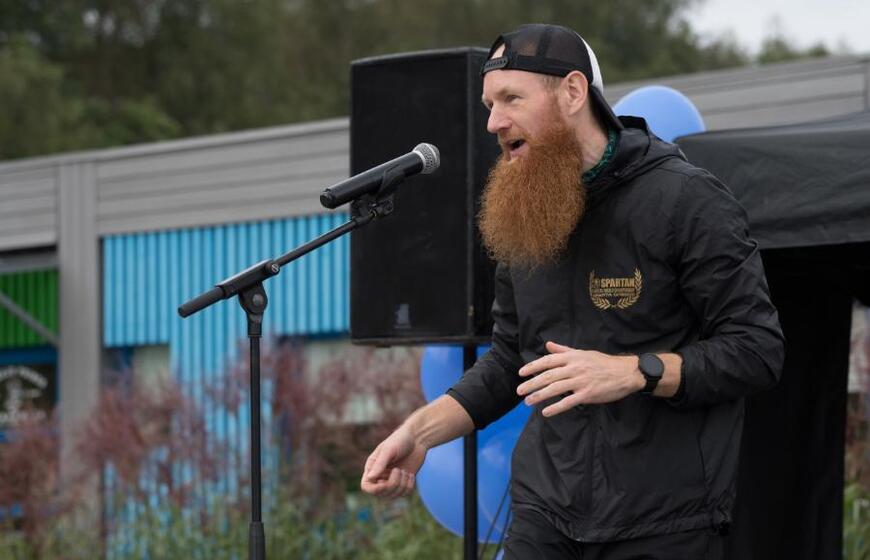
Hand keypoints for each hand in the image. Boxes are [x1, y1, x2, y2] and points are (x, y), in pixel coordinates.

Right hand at [360, 426, 426, 498]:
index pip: (366, 486)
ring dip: (402, 485)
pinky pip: (404, 493)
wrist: (417, 438)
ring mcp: (392, 480)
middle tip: (399, 470)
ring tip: (404, 471)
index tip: (385, 483)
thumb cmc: (400, 440)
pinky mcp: (404, 482)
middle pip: (381, 493)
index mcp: (372, 467)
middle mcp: (380, 476)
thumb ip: (380, 464)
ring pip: (394, 495)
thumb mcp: (389, 450)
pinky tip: (411, 475)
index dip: (375, 489)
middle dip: (392, 484)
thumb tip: (370, 478)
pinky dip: (409, 486)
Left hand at [517, 341, 642, 415]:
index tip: (521, 373)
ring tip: (528, 402)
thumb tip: (548, 344)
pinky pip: (568, 402)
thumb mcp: (583, 353)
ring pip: (555, 389)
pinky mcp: (588, 394)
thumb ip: (563, 350)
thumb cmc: (603, 362)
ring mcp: (581, 381)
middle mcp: (574, 368)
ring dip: (539, 396)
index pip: (548, 361)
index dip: (533, 367)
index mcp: (572, 357)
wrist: (625, 373)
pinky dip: (556, 407)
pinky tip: (546, 412)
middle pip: (548, 376)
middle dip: (531, 383)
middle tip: (519, 391)